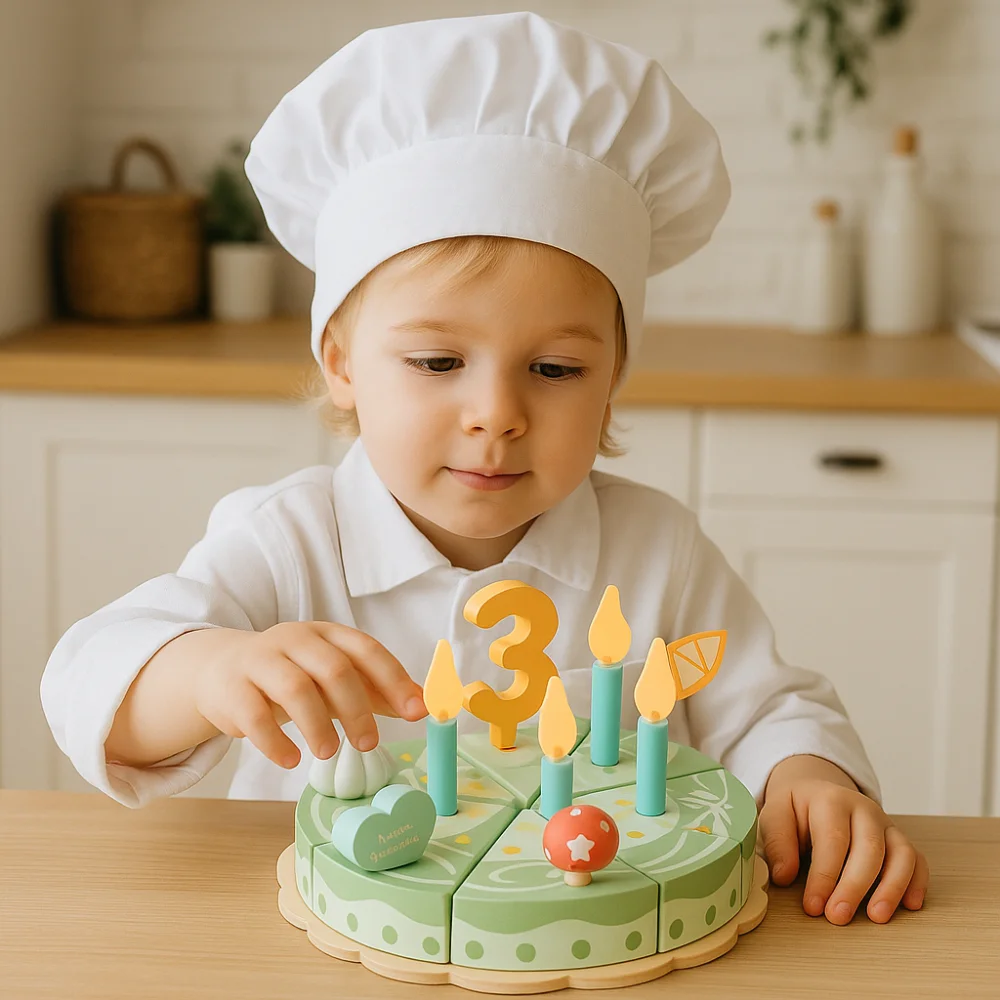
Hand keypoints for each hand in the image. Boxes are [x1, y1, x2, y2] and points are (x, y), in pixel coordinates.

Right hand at [190, 622, 427, 769]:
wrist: (223, 670)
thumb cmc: (293, 677)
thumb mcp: (334, 678)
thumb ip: (377, 692)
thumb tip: (425, 707)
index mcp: (327, 634)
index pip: (366, 650)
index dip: (394, 680)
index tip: (416, 712)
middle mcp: (295, 639)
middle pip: (333, 668)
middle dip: (357, 709)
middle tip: (369, 744)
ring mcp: (260, 660)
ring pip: (294, 687)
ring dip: (317, 725)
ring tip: (328, 754)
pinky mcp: (231, 688)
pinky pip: (253, 714)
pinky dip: (275, 741)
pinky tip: (291, 760)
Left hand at [760, 754, 928, 924]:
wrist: (814, 789)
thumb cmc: (794, 809)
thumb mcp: (775, 814)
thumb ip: (778, 842)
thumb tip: (784, 876)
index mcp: (830, 800)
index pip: (833, 840)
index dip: (824, 876)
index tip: (813, 906)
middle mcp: (863, 808)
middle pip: (870, 848)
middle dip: (855, 886)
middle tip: (838, 917)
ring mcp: (885, 823)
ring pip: (901, 853)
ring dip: (892, 887)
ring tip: (877, 917)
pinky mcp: (897, 839)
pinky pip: (917, 859)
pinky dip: (917, 882)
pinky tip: (910, 905)